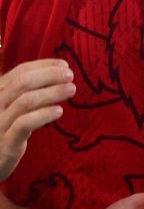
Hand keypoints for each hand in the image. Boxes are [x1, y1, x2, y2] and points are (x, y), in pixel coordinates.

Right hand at [0, 59, 74, 180]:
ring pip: (25, 101)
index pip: (19, 71)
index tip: (65, 65)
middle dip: (49, 75)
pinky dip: (43, 115)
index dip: (44, 66)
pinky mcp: (6, 142)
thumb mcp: (12, 106)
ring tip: (71, 89)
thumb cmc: (6, 128)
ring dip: (52, 92)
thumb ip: (27, 90)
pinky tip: (59, 111)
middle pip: (22, 83)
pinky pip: (24, 124)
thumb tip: (60, 71)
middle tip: (70, 76)